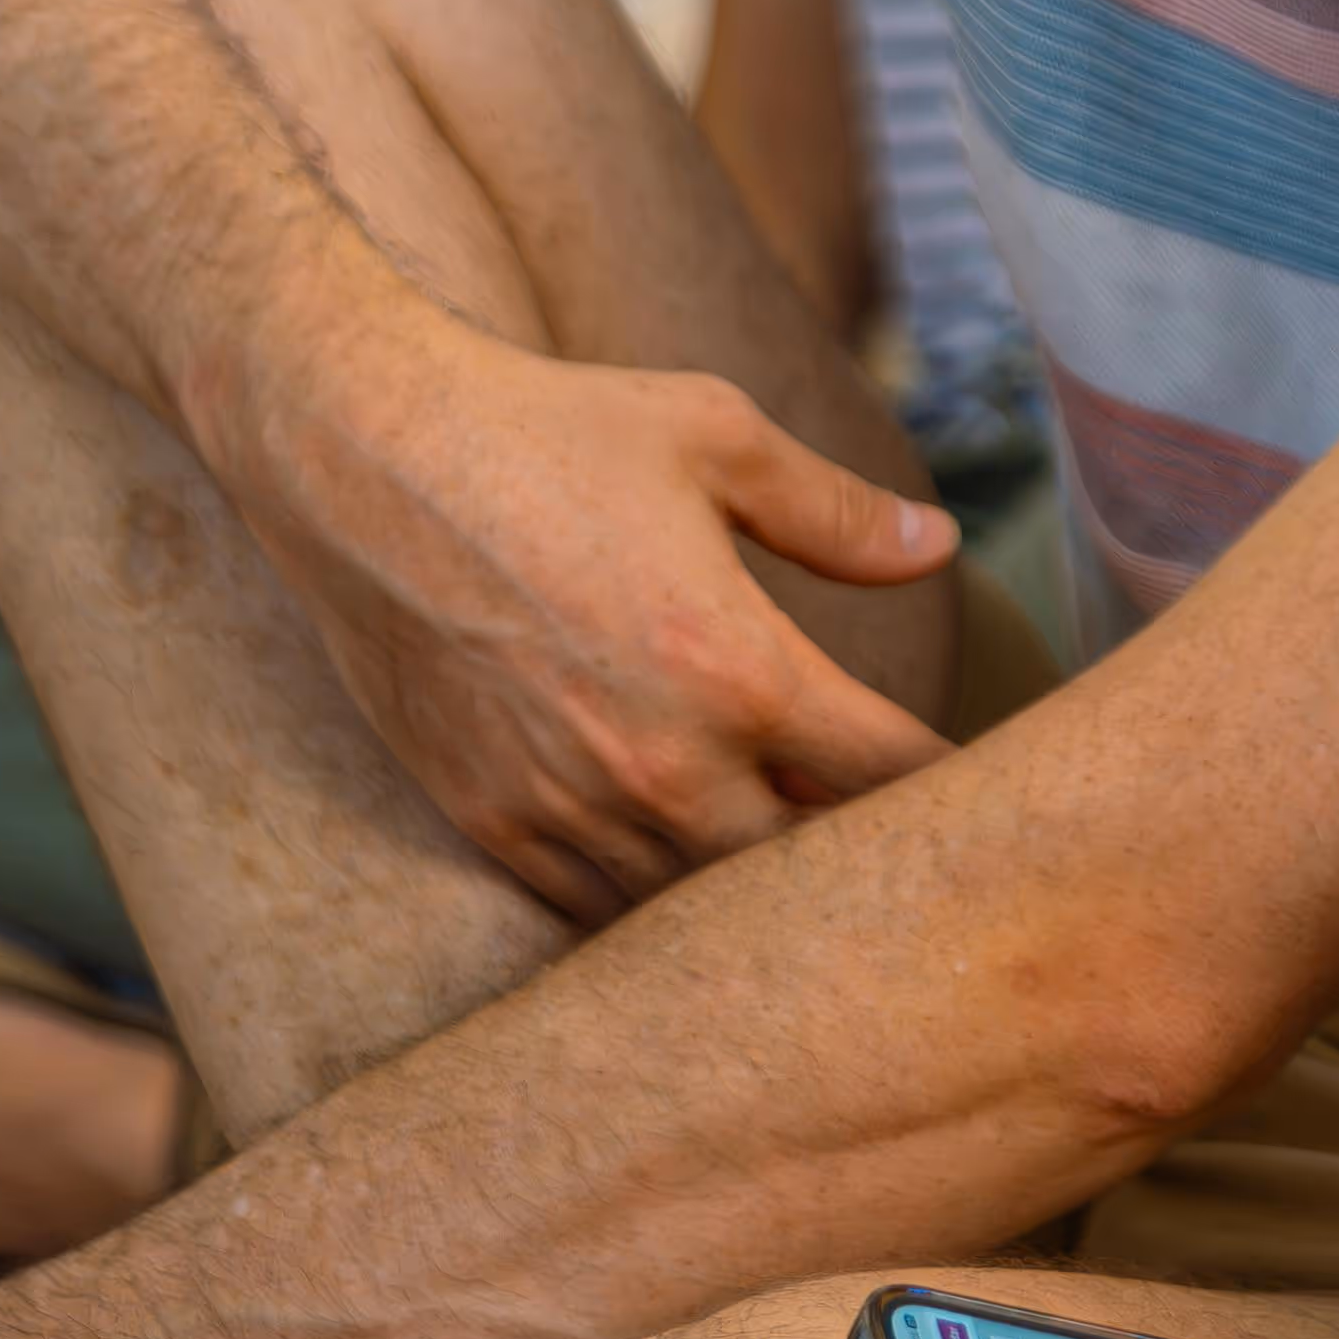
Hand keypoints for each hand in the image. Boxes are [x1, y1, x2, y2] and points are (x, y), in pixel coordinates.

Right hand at [210, 272, 959, 921]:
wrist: (362, 460)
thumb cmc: (551, 430)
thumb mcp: (719, 438)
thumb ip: (837, 513)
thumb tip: (941, 546)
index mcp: (736, 670)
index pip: (886, 773)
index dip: (945, 782)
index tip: (976, 783)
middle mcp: (656, 763)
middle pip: (801, 870)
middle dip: (855, 854)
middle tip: (894, 833)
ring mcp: (564, 806)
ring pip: (696, 906)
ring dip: (752, 887)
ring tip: (798, 853)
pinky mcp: (487, 821)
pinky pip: (594, 909)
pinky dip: (651, 902)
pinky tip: (686, 863)